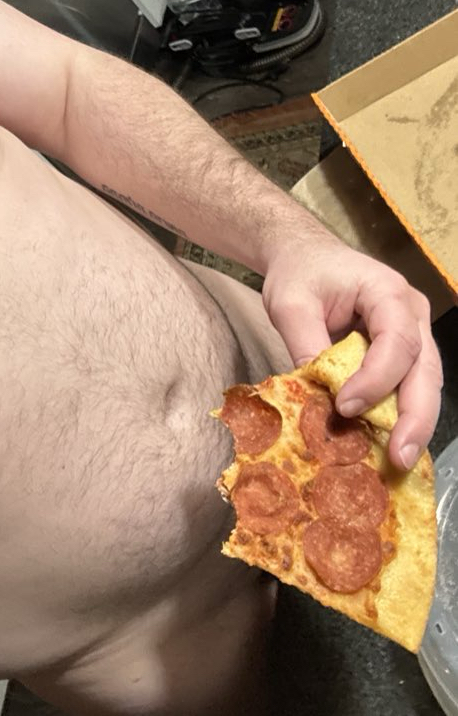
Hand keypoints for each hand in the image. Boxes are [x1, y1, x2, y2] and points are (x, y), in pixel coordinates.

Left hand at [262, 239, 441, 469]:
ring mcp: (412, 331)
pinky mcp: (401, 351)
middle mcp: (411, 313)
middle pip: (425, 369)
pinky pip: (407, 384)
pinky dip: (399, 414)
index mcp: (388, 292)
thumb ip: (305, 343)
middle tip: (399, 456)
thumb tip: (315, 394)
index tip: (345, 406)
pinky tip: (388, 443)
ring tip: (400, 460)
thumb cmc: (300, 273)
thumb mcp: (290, 303)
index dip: (376, 378)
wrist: (305, 256)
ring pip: (424, 382)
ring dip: (414, 422)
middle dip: (415, 416)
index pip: (396, 342)